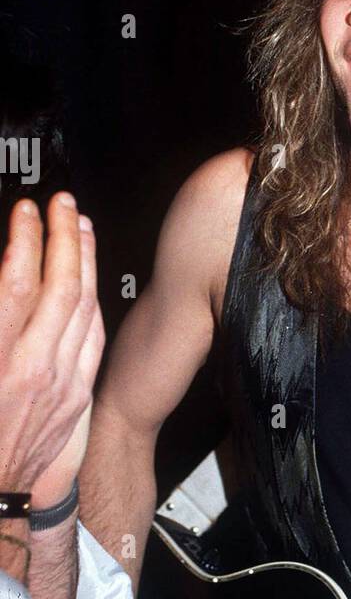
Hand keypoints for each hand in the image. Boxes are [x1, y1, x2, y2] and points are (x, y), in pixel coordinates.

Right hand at [0, 194, 103, 500]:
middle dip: (65, 237)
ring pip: (85, 307)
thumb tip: (3, 277)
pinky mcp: (77, 395)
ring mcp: (62, 383)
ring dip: (85, 260)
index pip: (17, 282)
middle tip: (62, 203)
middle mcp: (34, 368)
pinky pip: (93, 336)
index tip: (27, 210)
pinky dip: (92, 298)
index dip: (26, 239)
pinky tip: (89, 277)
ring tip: (81, 225)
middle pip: (61, 286)